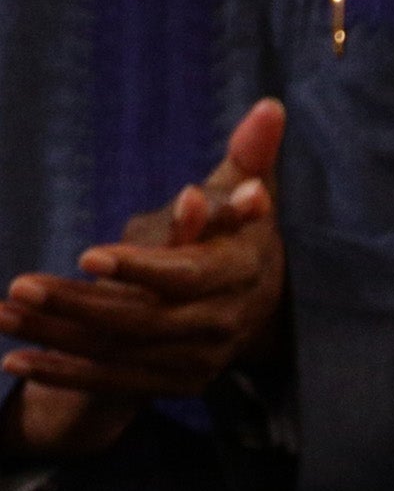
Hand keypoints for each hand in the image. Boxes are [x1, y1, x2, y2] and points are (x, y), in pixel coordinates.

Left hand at [0, 99, 288, 428]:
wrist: (259, 307)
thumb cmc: (239, 236)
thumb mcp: (246, 194)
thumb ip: (251, 154)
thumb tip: (269, 107)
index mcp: (237, 275)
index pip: (186, 276)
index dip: (140, 269)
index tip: (87, 254)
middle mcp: (219, 324)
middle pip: (143, 321)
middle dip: (79, 306)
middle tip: (20, 286)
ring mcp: (197, 360)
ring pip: (120, 354)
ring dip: (57, 339)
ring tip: (3, 315)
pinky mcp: (174, 382)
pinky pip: (114, 384)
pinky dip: (64, 375)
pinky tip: (16, 359)